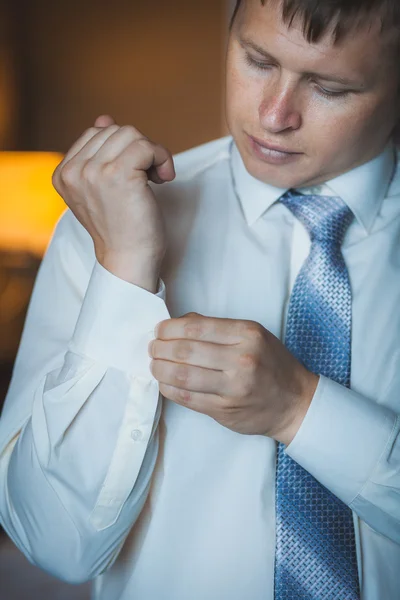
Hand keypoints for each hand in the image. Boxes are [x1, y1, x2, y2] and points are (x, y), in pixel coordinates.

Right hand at [52, 115, 175, 290]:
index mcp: (63, 174)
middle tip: (147, 178)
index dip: (123, 149)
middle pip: (115, 130)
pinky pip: (146, 146)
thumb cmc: (121, 228)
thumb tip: (104, 119)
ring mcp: (92, 172)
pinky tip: (163, 180)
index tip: (133, 175)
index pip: (96, 133)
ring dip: (152, 154)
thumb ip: (99, 154)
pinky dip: (162, 158)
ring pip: (131, 134)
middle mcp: (72, 171)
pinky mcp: (116, 174)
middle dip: (138, 150)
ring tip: (154, 180)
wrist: (128, 260)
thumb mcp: (103, 188)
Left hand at [149, 313, 318, 444]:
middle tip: (152, 347)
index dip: (170, 328)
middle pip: (185, 351)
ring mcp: (233, 387)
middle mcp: (241, 359)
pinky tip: (164, 382)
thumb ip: (218, 328)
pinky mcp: (224, 410)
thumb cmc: (272, 365)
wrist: (295, 403)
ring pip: (182, 375)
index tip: (159, 330)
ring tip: (154, 364)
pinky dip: (169, 388)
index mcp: (247, 334)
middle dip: (160, 348)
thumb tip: (180, 322)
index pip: (196, 327)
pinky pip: (187, 398)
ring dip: (159, 369)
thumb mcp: (254, 335)